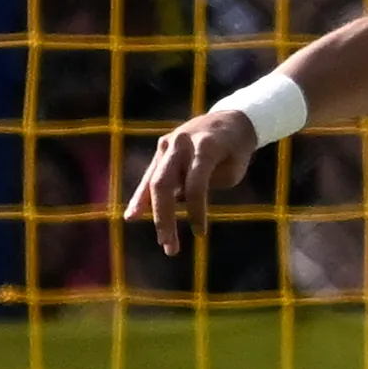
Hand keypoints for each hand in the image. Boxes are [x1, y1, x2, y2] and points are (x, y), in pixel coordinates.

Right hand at [122, 109, 258, 254]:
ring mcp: (167, 144)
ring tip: (162, 241)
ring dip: (153, 214)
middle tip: (170, 247)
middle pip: (164, 184)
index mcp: (205, 146)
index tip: (200, 234)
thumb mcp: (232, 170)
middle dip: (164, 218)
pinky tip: (132, 216)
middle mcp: (181, 143)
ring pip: (153, 181)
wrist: (230, 121)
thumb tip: (177, 201)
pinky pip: (150, 176)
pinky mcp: (161, 148)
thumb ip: (206, 185)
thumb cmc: (236, 151)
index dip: (196, 210)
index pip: (195, 183)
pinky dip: (142, 197)